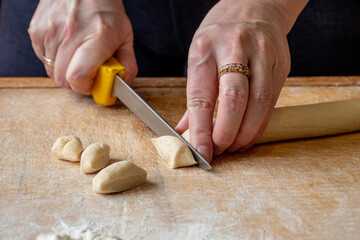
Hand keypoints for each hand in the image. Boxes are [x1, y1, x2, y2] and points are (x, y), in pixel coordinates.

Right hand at [28, 0, 136, 93]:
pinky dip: (54, 60)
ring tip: (77, 56)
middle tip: (87, 72)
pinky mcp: (37, 30)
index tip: (93, 84)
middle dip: (76, 83)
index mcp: (97, 37)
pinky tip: (66, 47)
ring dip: (64, 71)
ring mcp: (50, 31)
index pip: (78, 76)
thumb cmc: (105, 11)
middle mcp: (71, 33)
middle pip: (62, 79)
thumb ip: (128, 64)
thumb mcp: (125, 36)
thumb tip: (123, 83)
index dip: (84, 87)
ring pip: (51, 71)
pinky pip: (42, 59)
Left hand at [176, 0, 307, 160]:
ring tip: (235, 146)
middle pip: (233, 99)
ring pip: (258, 103)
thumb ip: (194, 96)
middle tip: (220, 150)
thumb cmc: (220, 35)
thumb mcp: (198, 55)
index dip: (201, 129)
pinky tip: (250, 134)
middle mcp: (234, 49)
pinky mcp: (281, 64)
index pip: (201, 96)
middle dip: (226, 133)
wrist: (255, 6)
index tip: (200, 152)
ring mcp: (261, 54)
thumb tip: (185, 132)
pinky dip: (260, 124)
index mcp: (205, 48)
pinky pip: (272, 101)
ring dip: (246, 133)